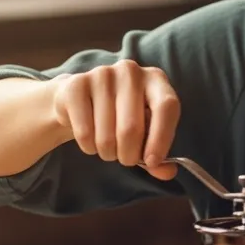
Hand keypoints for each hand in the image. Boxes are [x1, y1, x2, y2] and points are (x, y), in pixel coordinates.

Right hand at [50, 59, 180, 179]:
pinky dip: (88, 147)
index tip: (151, 161)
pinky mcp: (75, 85)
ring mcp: (102, 74)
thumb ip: (157, 152)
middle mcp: (130, 72)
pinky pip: (84, 132)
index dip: (161, 138)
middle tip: (125, 160)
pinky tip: (90, 140)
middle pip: (132, 127)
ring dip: (108, 153)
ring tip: (107, 149)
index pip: (166, 107)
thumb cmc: (121, 116)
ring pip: (106, 135)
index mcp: (156, 79)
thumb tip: (168, 172)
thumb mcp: (144, 131)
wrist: (80, 99)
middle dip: (128, 155)